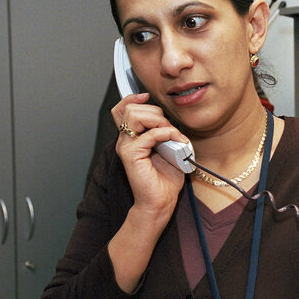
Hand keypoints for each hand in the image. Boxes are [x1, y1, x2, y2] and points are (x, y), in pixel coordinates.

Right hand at [111, 93, 188, 217]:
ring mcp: (126, 147)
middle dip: (156, 113)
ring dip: (159, 120)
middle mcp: (125, 140)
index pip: (122, 109)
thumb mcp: (168, 148)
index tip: (147, 96)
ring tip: (172, 134)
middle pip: (131, 108)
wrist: (161, 201)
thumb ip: (164, 132)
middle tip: (170, 129)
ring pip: (135, 115)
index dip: (133, 98)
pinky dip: (166, 133)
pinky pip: (149, 134)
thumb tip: (171, 119)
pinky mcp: (131, 155)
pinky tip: (176, 141)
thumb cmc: (165, 179)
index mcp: (131, 137)